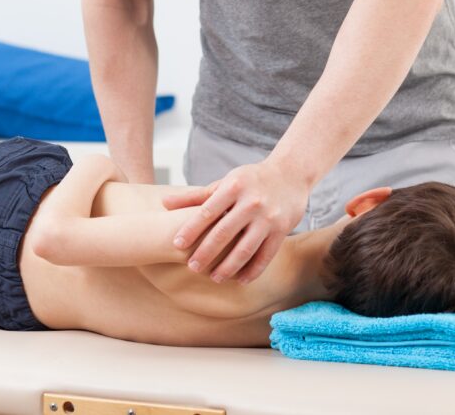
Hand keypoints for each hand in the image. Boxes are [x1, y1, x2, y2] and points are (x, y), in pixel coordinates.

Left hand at [162, 160, 309, 283]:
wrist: (291, 173)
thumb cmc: (250, 179)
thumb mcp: (224, 182)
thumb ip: (195, 196)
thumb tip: (163, 203)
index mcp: (233, 187)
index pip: (207, 211)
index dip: (191, 229)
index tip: (176, 245)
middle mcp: (251, 202)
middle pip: (224, 232)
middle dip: (206, 252)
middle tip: (192, 267)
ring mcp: (268, 218)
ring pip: (245, 248)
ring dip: (228, 266)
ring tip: (214, 278)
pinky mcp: (282, 230)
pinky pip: (266, 255)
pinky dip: (253, 270)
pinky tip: (240, 280)